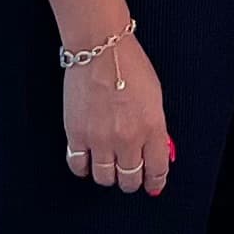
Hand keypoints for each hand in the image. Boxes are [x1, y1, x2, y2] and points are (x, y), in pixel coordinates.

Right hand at [63, 35, 172, 195]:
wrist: (101, 49)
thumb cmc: (129, 65)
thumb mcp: (155, 97)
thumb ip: (155, 128)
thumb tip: (155, 149)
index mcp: (152, 127)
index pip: (156, 170)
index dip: (155, 182)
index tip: (153, 185)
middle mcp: (127, 138)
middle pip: (129, 180)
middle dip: (131, 181)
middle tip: (130, 176)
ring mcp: (100, 138)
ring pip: (104, 178)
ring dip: (108, 175)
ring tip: (109, 166)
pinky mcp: (76, 134)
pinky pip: (78, 165)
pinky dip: (83, 168)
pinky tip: (88, 160)